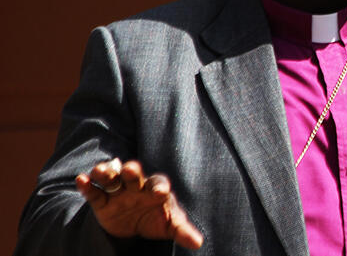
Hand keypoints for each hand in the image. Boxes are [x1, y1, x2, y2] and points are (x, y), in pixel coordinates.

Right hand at [75, 158, 202, 249]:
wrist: (134, 225)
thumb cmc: (157, 219)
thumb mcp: (170, 226)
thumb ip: (182, 232)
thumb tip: (198, 243)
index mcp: (155, 189)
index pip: (159, 183)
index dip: (159, 187)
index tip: (159, 192)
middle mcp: (136, 186)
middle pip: (134, 174)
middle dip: (132, 171)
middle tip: (130, 170)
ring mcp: (118, 191)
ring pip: (112, 178)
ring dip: (106, 173)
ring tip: (100, 171)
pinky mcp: (102, 201)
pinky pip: (94, 192)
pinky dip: (87, 186)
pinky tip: (81, 180)